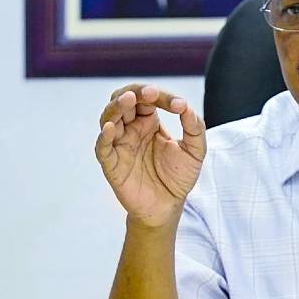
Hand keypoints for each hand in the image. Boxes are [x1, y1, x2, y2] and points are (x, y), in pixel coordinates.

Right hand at [95, 84, 206, 227]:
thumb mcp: (195, 150)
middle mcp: (131, 129)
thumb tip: (185, 106)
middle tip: (149, 93)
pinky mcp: (112, 163)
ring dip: (117, 106)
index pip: (149, 98)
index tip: (179, 105)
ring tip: (128, 99)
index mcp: (149, 121)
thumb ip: (194, 127)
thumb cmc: (178, 177)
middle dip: (134, 92)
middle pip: (123, 100)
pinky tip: (111, 128)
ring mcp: (120, 144)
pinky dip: (103, 136)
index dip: (162, 96)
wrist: (168, 206)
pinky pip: (102, 147)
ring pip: (108, 117)